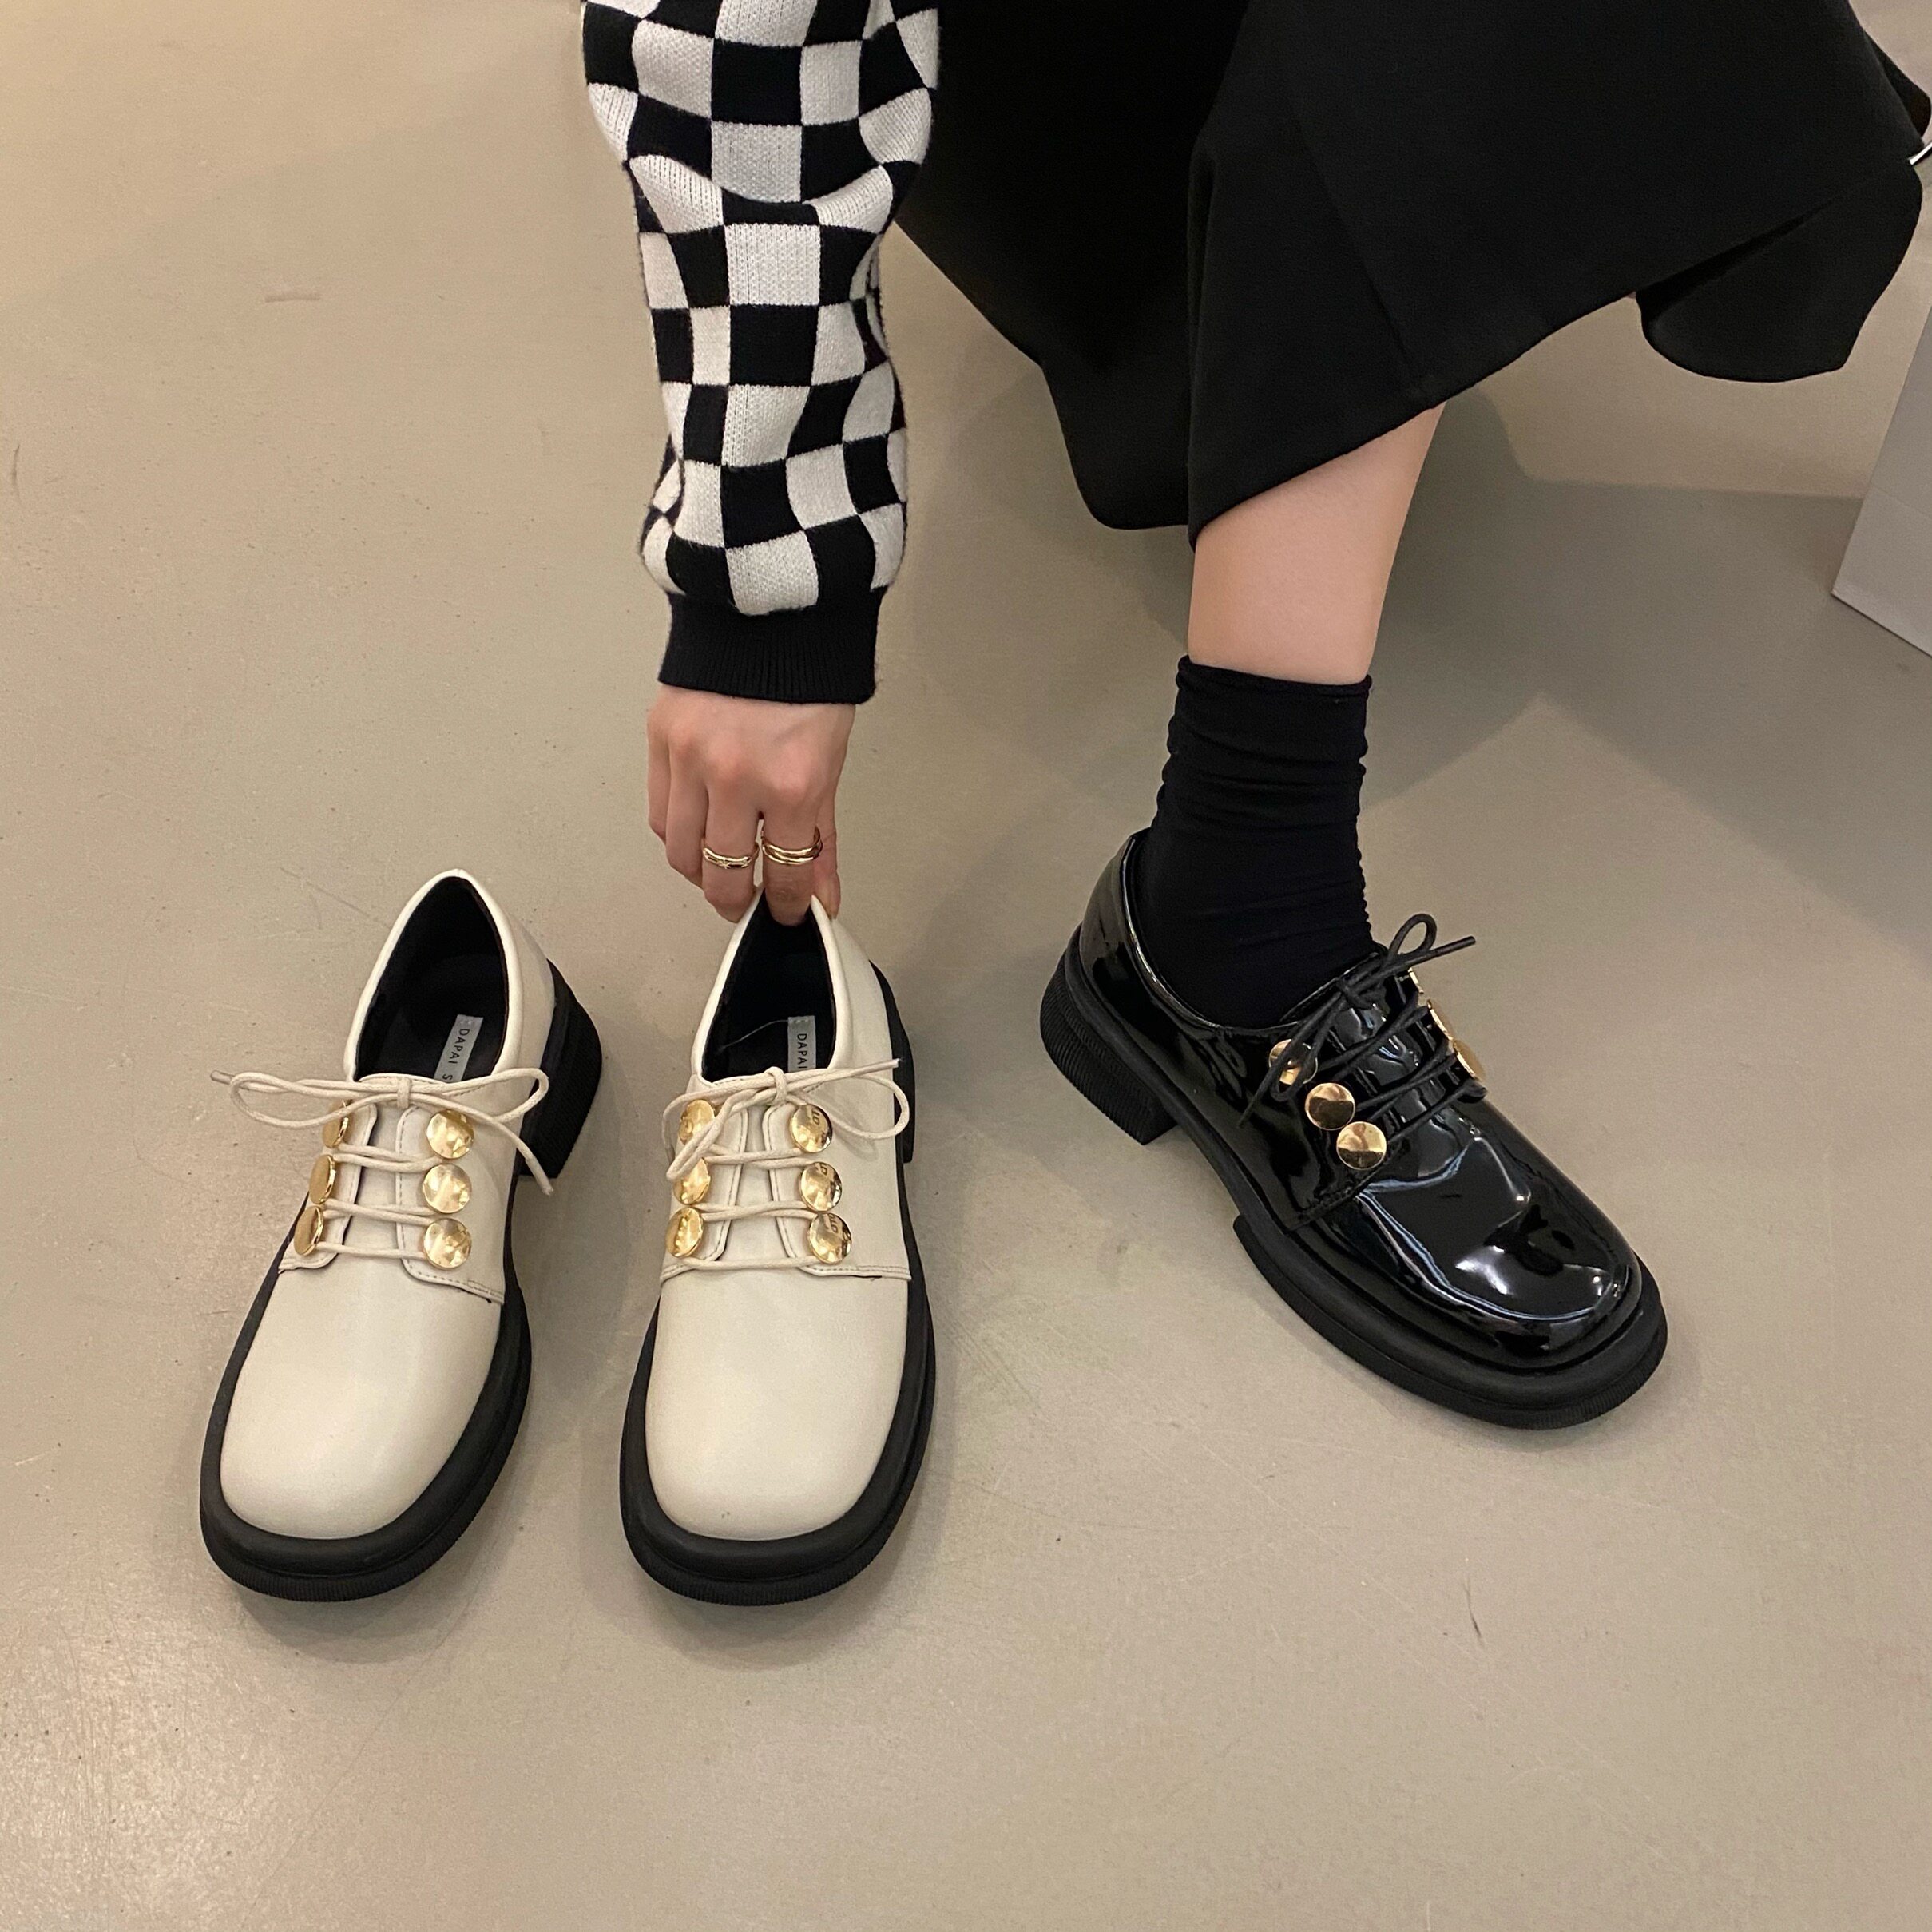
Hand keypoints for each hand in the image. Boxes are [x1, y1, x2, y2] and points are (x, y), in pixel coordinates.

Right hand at [646, 686, 853, 923]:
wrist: (771, 614)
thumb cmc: (807, 684)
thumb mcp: (828, 765)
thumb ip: (820, 838)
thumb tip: (819, 896)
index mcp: (790, 784)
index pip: (783, 875)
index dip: (784, 906)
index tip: (784, 913)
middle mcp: (734, 776)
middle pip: (720, 876)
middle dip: (735, 901)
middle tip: (745, 901)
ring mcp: (689, 758)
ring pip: (679, 851)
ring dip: (700, 872)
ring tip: (719, 868)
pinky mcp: (659, 740)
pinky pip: (657, 811)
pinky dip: (676, 832)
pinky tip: (696, 830)